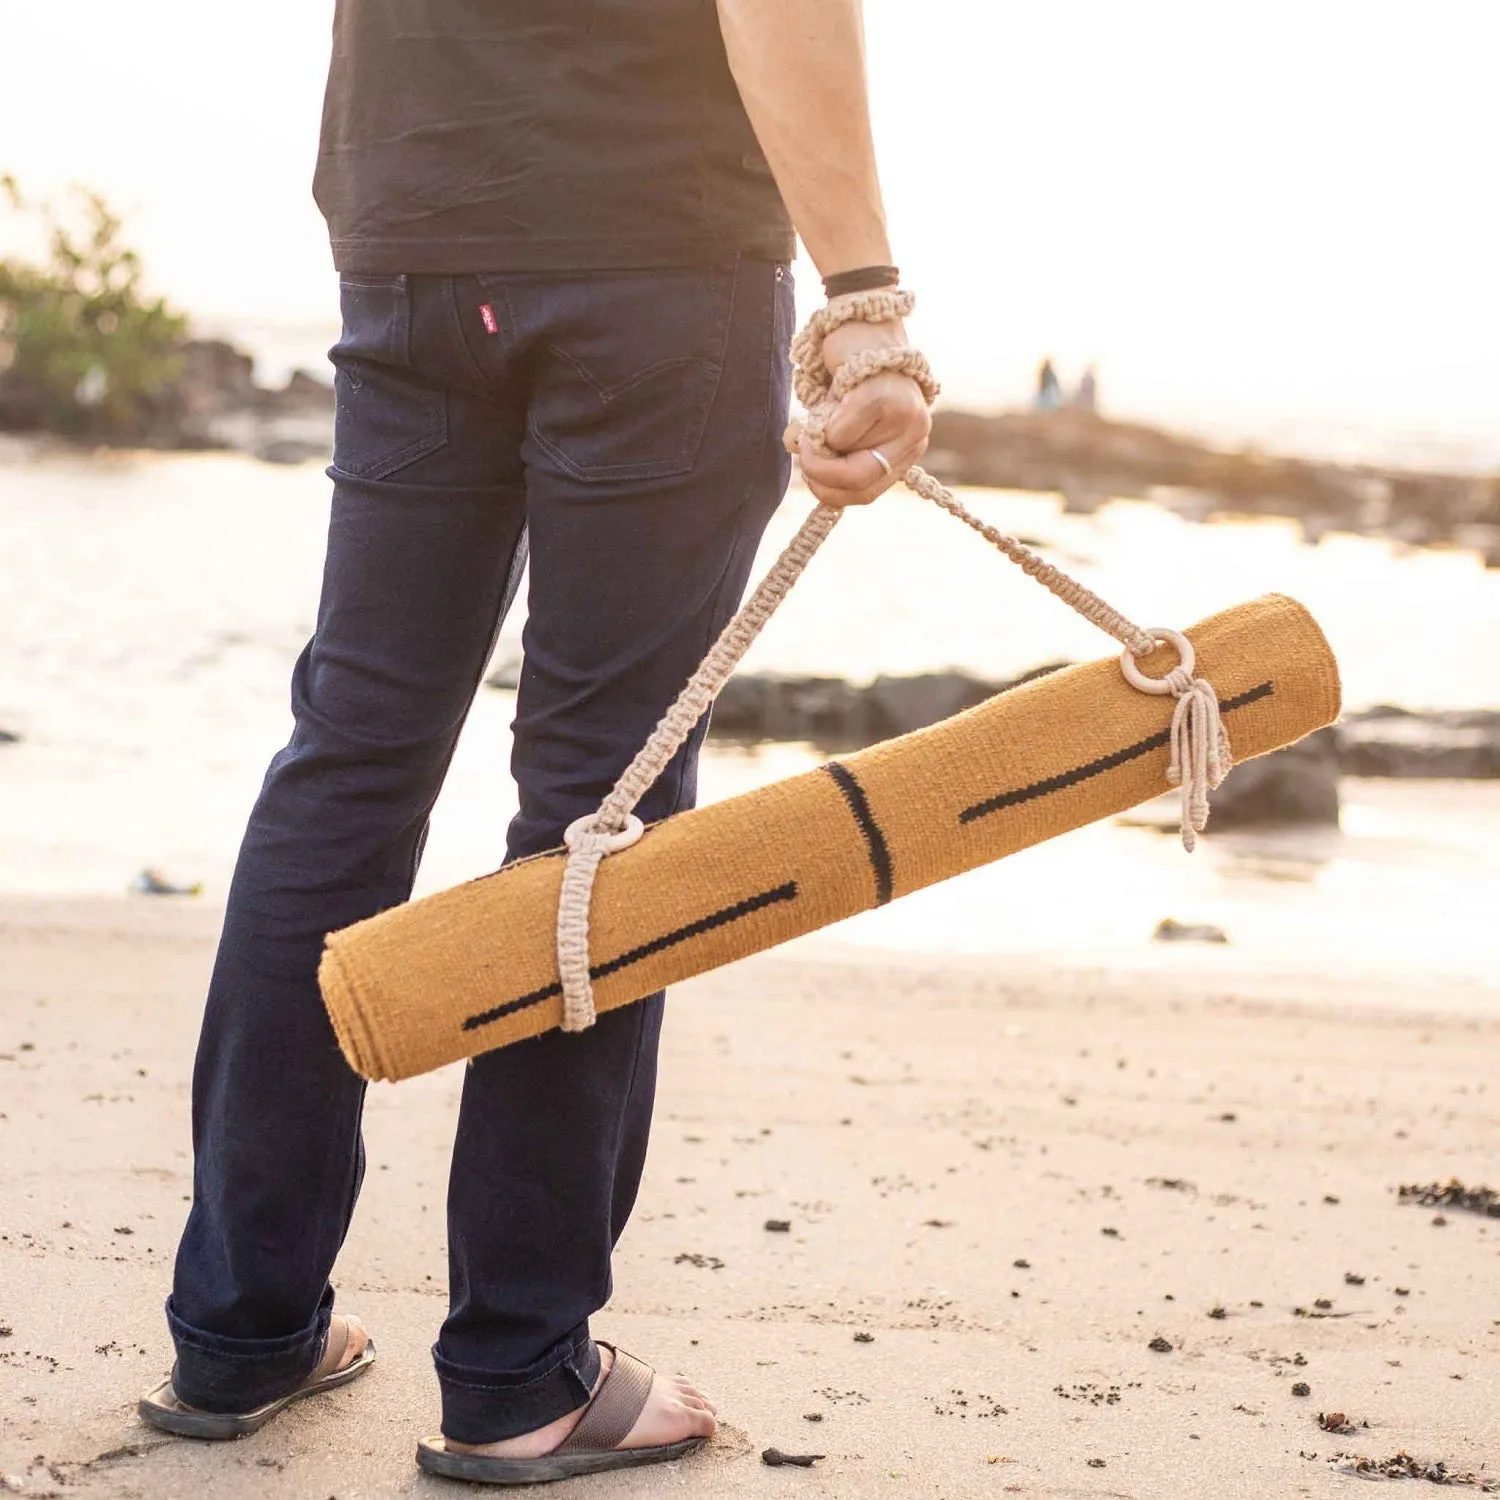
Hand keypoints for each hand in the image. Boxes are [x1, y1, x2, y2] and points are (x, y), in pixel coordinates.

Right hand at [798, 315, 931, 507]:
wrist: (859, 319)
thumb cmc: (846, 376)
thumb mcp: (840, 423)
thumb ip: (829, 450)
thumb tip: (804, 461)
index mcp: (906, 448)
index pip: (866, 493)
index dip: (829, 493)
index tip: (808, 476)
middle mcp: (914, 436)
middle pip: (860, 484)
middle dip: (820, 477)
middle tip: (801, 454)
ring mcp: (905, 417)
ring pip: (847, 460)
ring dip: (816, 445)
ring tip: (809, 422)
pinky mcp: (883, 397)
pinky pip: (841, 432)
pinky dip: (822, 422)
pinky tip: (826, 401)